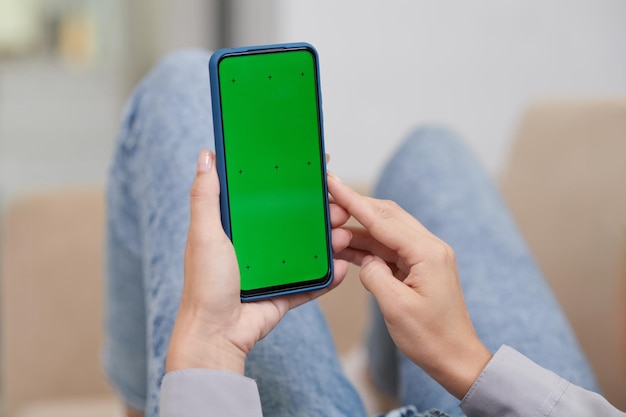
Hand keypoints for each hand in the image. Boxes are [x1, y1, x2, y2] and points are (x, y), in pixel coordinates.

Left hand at [165, 150, 351, 374]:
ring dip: (329, 243)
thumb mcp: (204, 234)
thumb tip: (206, 155)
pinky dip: (328, 277)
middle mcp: (257, 246)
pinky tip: (343, 267)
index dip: (291, 183)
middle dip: (320, 214)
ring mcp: (273, 270)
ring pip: (308, 251)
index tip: (315, 169)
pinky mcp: (284, 293)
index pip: (268, 198)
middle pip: (295, 224)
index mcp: (238, 228)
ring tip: (345, 234)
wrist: (216, 334)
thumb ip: (206, 196)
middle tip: (339, 206)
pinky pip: (311, 283)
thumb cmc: (204, 284)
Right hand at [327, 173, 491, 398]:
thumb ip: (374, 275)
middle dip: (355, 205)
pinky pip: (388, 249)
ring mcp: (424, 257)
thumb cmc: (431, 338)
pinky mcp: (418, 267)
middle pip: (385, 216)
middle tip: (328, 197)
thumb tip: (365, 260)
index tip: (333, 182)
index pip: (382, 219)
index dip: (353, 200)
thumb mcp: (396, 307)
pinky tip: (347, 249)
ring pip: (385, 232)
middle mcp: (429, 248)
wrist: (455, 359)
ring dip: (358, 230)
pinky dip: (367, 248)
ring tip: (331, 228)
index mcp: (427, 253)